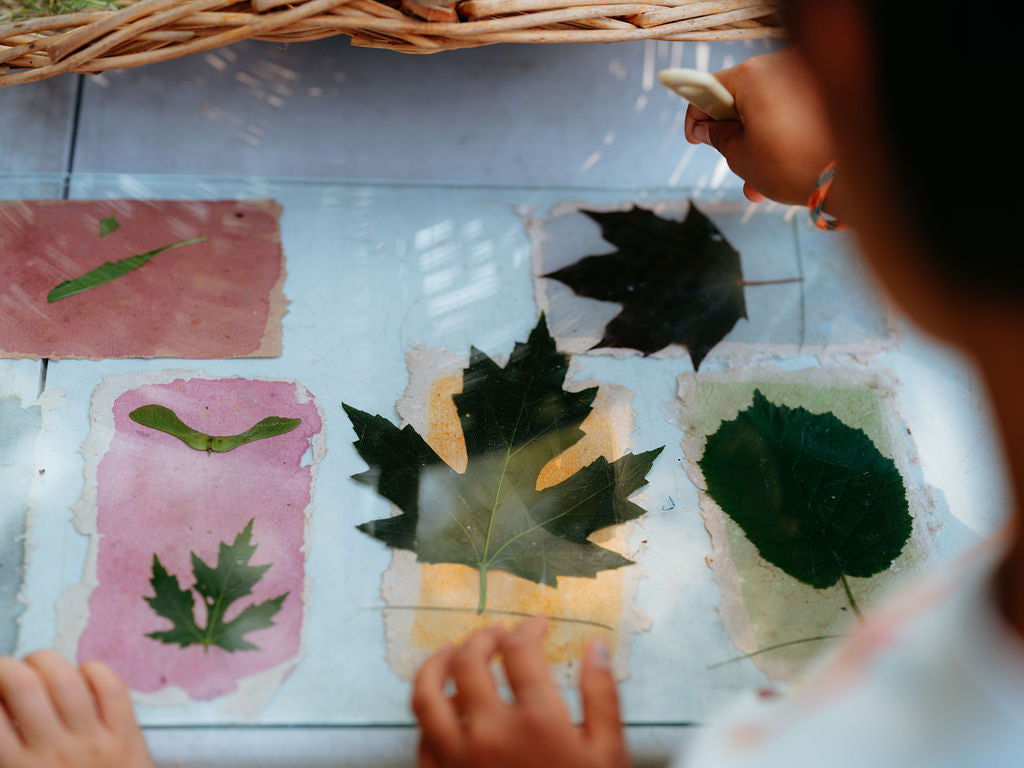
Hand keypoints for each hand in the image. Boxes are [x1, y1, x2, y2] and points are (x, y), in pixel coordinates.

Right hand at [0, 652, 153, 767]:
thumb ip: (7, 756)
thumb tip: (2, 719)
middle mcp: (52, 754)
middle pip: (24, 685)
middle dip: (7, 666)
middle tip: (7, 672)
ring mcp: (92, 742)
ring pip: (67, 679)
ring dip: (48, 663)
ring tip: (42, 668)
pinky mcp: (126, 735)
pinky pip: (112, 688)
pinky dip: (95, 670)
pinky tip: (84, 674)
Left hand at [412, 617, 629, 767]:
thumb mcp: (609, 755)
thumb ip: (602, 697)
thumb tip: (595, 647)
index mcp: (536, 722)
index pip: (520, 651)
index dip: (529, 629)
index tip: (538, 626)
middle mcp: (488, 734)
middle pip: (468, 661)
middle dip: (483, 637)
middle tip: (497, 635)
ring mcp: (456, 761)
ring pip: (426, 695)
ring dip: (436, 664)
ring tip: (450, 654)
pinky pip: (420, 738)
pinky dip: (428, 713)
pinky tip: (444, 707)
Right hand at [684, 48, 837, 207]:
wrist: (855, 177)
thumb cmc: (796, 165)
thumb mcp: (742, 158)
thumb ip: (719, 138)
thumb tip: (710, 129)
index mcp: (753, 76)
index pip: (710, 87)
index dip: (697, 115)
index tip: (695, 137)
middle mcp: (783, 65)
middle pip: (744, 96)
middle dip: (735, 133)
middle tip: (730, 161)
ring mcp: (810, 75)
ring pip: (771, 106)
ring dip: (761, 140)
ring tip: (759, 182)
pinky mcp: (830, 90)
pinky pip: (796, 108)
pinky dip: (786, 133)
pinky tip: (786, 166)